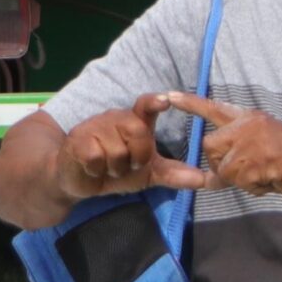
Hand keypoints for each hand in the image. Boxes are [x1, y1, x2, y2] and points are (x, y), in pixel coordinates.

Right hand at [55, 105, 172, 199]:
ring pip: (118, 150)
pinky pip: (97, 157)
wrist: (78, 179)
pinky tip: (93, 167)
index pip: (146, 105)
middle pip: (139, 133)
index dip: (155, 102)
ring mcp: (96, 126)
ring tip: (109, 167)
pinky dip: (98, 169)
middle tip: (129, 165)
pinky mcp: (78, 140)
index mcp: (135, 122)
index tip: (166, 101)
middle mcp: (116, 118)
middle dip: (137, 156)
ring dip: (116, 167)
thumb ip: (174, 174)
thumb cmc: (116, 170)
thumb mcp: (148, 174)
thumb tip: (204, 180)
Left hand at [149, 92, 281, 197]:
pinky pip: (239, 181)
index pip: (215, 108)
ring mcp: (254, 142)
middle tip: (246, 173)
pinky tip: (270, 182)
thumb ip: (243, 147)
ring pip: (223, 167)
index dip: (191, 103)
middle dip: (221, 165)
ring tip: (264, 177)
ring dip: (240, 180)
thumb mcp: (268, 142)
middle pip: (211, 146)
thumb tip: (219, 169)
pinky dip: (252, 188)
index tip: (168, 95)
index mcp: (251, 118)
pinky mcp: (259, 160)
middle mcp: (249, 125)